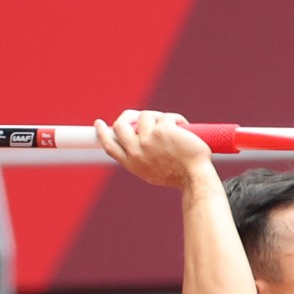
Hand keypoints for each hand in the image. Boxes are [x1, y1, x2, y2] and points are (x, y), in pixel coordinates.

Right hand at [94, 110, 216, 191]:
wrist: (195, 178)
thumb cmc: (178, 175)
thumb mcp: (151, 171)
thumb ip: (140, 156)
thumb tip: (136, 137)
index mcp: (132, 163)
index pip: (110, 146)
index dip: (103, 133)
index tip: (99, 123)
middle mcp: (136, 152)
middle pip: (120, 126)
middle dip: (128, 116)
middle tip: (139, 115)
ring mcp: (148, 140)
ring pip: (144, 116)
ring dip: (159, 118)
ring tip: (174, 129)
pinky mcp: (162, 130)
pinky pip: (166, 116)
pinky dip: (177, 120)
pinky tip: (185, 128)